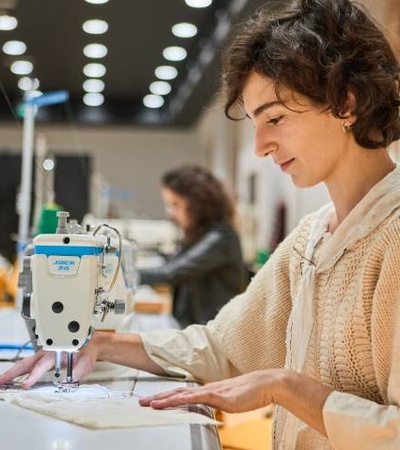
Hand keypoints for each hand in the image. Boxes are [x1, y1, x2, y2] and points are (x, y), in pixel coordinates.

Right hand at [0, 341, 97, 388]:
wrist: (90, 344)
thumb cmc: (87, 351)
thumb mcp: (86, 362)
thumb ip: (78, 371)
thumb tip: (69, 380)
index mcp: (57, 352)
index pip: (42, 365)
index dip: (33, 376)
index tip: (25, 385)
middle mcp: (48, 352)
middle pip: (26, 363)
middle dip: (12, 373)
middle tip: (1, 382)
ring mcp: (44, 355)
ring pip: (25, 364)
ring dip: (12, 373)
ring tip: (1, 383)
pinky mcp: (42, 359)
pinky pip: (28, 366)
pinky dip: (18, 372)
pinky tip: (11, 380)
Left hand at [139, 369, 284, 412]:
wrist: (267, 383)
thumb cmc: (252, 392)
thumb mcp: (232, 401)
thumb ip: (220, 403)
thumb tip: (213, 408)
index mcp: (210, 389)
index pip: (184, 393)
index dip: (168, 397)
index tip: (154, 401)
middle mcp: (207, 388)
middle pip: (177, 392)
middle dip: (159, 398)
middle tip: (141, 403)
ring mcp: (212, 390)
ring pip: (182, 394)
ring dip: (164, 399)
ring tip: (149, 404)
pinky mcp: (218, 395)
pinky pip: (194, 398)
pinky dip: (179, 400)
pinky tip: (170, 403)